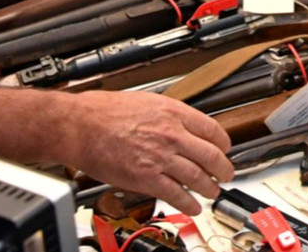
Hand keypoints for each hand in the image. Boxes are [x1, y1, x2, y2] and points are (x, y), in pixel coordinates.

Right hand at [56, 91, 232, 214]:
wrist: (81, 125)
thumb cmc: (104, 111)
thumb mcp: (147, 101)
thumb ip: (168, 115)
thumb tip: (181, 125)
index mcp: (173, 113)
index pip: (212, 129)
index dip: (223, 143)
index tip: (225, 148)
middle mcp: (172, 134)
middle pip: (211, 155)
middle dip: (223, 168)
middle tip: (227, 173)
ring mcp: (161, 157)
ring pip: (198, 177)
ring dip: (209, 187)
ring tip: (213, 192)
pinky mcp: (146, 178)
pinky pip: (176, 194)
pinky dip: (188, 203)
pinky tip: (193, 206)